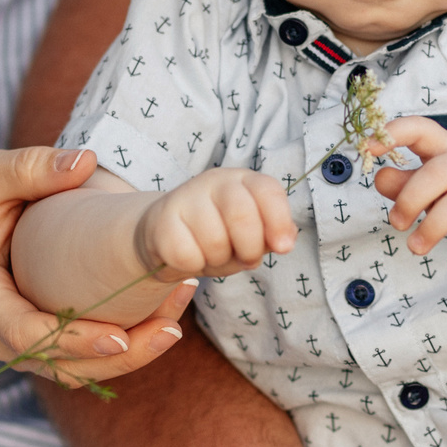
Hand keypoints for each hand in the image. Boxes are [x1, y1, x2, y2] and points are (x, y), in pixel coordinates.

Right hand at [0, 146, 193, 384]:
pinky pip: (79, 361)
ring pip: (76, 372)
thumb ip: (29, 168)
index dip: (72, 341)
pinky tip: (160, 317)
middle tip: (173, 324)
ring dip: (130, 354)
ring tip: (176, 315)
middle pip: (61, 365)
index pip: (25, 334)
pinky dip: (121, 348)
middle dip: (122, 354)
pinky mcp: (36, 347)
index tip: (119, 337)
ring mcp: (13, 348)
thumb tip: (86, 160)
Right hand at [133, 167, 297, 280]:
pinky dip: (193, 266)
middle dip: (249, 248)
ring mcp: (184, 198)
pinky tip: (190, 257)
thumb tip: (285, 241)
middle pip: (242, 215)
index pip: (267, 190)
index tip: (283, 247)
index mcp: (242, 181)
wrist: (165, 235)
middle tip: (245, 258)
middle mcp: (213, 182)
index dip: (279, 220)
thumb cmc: (217, 235)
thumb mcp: (251, 234)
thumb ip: (272, 235)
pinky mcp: (161, 221)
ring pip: (214, 241)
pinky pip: (187, 255)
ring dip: (218, 260)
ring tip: (212, 254)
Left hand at [368, 118, 446, 269]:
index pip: (422, 129)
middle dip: (411, 199)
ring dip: (433, 228)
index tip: (368, 147)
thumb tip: (379, 177)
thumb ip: (406, 181)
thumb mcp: (438, 181)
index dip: (395, 134)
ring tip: (416, 248)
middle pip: (439, 172)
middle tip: (396, 223)